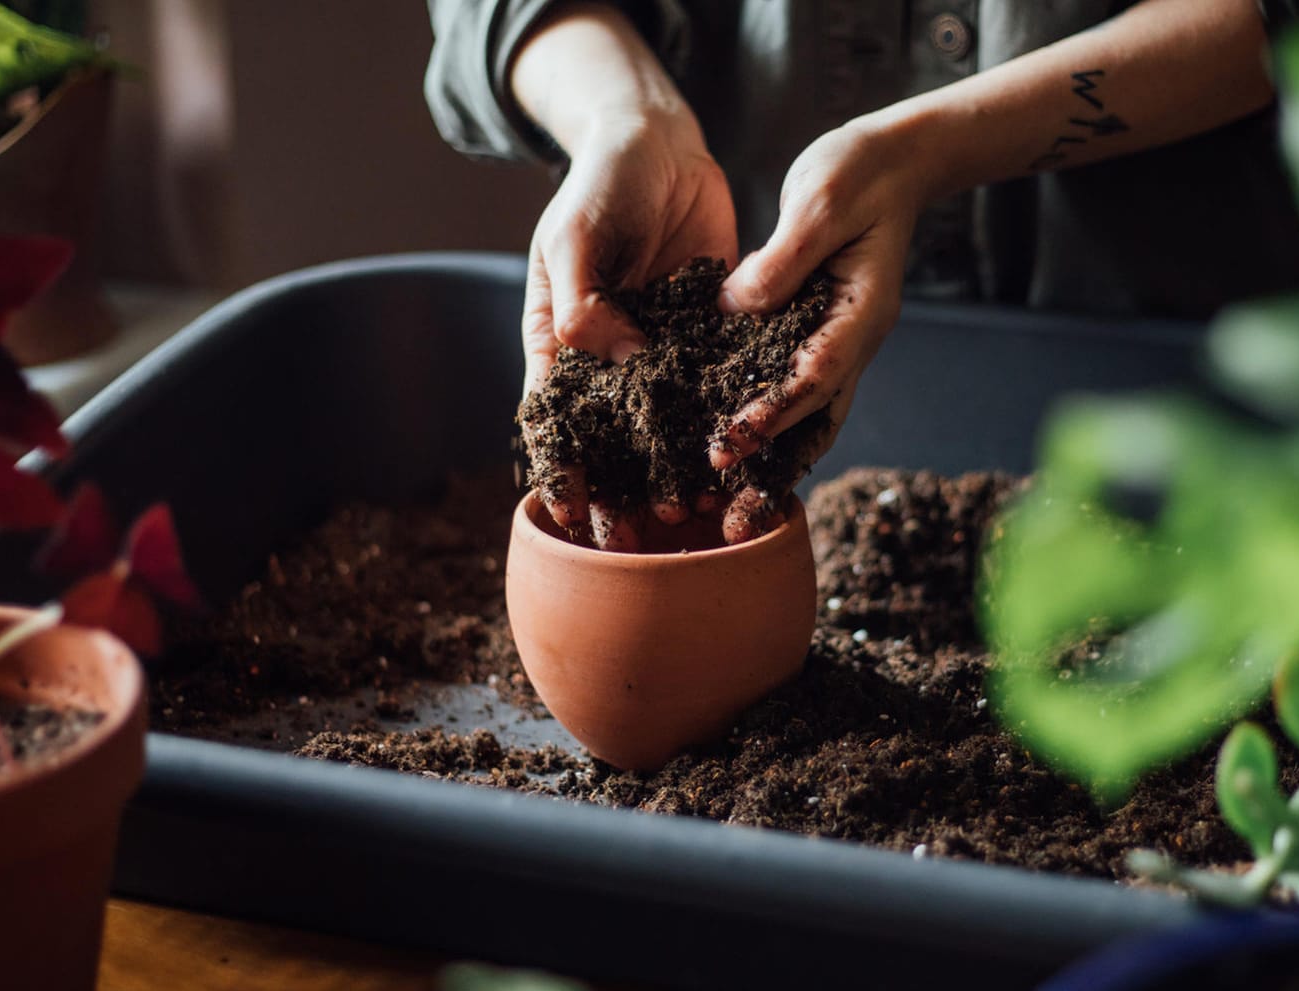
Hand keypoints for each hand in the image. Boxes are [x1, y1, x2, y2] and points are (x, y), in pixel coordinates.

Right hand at [520, 114, 736, 549]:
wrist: (661, 143)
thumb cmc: (600, 183)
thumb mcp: (576, 235)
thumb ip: (582, 298)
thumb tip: (610, 358)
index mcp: (560, 339)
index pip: (555, 418)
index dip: (561, 469)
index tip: (572, 515)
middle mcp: (609, 355)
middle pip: (610, 439)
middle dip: (621, 491)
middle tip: (638, 539)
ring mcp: (659, 348)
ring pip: (665, 426)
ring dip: (674, 473)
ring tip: (693, 517)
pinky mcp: (707, 334)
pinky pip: (715, 388)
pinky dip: (723, 426)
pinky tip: (743, 463)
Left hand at [709, 118, 923, 541]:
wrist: (893, 160)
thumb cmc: (859, 172)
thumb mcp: (819, 202)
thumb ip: (782, 259)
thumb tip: (735, 308)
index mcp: (860, 313)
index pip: (814, 376)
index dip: (771, 414)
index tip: (727, 444)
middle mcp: (852, 340)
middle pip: (812, 422)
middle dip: (771, 470)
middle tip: (727, 518)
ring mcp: (836, 342)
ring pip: (805, 420)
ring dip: (770, 465)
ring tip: (726, 510)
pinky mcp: (814, 333)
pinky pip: (790, 391)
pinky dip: (765, 428)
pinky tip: (727, 455)